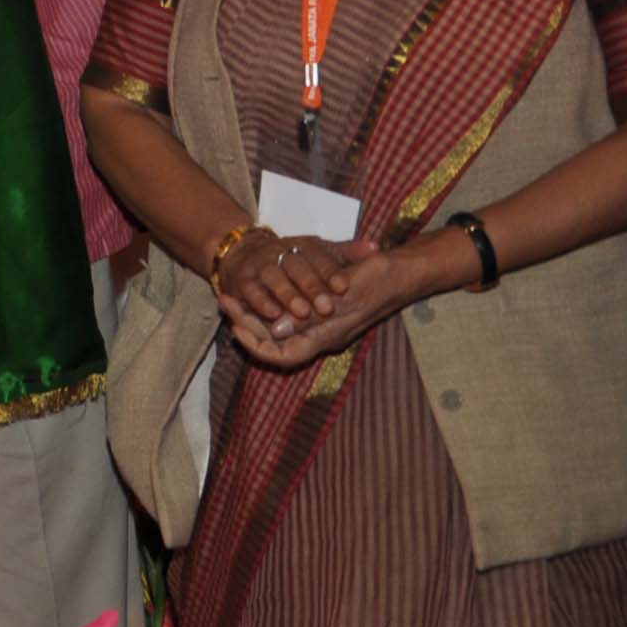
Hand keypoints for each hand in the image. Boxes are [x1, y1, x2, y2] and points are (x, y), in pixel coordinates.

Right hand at [213, 227, 348, 335]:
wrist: (245, 253)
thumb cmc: (293, 260)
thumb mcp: (321, 252)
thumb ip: (347, 253)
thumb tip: (375, 248)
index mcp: (302, 246)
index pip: (318, 256)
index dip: (330, 272)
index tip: (344, 287)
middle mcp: (279, 252)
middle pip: (296, 267)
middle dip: (311, 287)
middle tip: (327, 307)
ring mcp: (259, 266)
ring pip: (273, 278)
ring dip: (287, 296)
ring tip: (303, 313)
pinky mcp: (242, 280)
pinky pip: (251, 291)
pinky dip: (261, 303)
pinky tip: (273, 315)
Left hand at [223, 237, 442, 368]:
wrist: (401, 270)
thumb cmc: (377, 280)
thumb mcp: (345, 294)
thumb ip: (313, 314)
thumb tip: (278, 330)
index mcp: (328, 337)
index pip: (284, 356)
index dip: (256, 345)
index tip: (234, 326)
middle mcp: (322, 334)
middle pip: (276, 341)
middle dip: (247, 323)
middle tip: (224, 299)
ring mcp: (323, 323)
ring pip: (280, 327)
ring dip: (255, 313)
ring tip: (232, 294)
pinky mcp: (323, 308)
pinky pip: (290, 314)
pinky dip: (272, 304)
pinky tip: (257, 290)